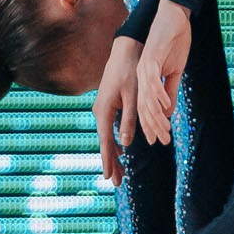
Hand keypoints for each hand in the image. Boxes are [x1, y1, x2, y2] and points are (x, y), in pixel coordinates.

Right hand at [94, 37, 143, 181]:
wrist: (126, 51)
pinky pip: (110, 128)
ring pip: (108, 136)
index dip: (108, 161)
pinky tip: (122, 150)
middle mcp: (100, 112)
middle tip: (117, 183)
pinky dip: (116, 141)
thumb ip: (129, 120)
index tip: (109, 178)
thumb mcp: (133, 98)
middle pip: (105, 143)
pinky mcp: (108, 105)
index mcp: (104, 111)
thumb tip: (125, 144)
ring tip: (120, 173)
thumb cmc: (131, 72)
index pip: (105, 142)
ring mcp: (103, 109)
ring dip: (115, 154)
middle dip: (112, 163)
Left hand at [134, 1, 194, 145]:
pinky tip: (165, 106)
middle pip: (143, 107)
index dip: (151, 125)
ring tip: (165, 128)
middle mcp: (141, 76)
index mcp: (146, 80)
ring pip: (146, 97)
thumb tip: (168, 111)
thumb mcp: (175, 71)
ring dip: (155, 115)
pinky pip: (152, 80)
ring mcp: (144, 67)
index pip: (146, 108)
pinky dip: (159, 94)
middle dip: (152, 126)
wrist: (174, 16)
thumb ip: (170, 90)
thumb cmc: (174, 41)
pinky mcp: (150, 57)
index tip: (158, 140)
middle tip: (162, 141)